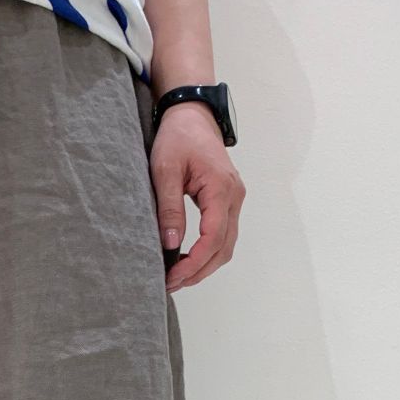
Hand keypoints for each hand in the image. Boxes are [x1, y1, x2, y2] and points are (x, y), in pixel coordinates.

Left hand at [150, 102, 244, 291]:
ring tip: (176, 277)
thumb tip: (171, 245)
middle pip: (223, 249)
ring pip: (225, 245)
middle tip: (170, 284)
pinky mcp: (228, 201)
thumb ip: (169, 208)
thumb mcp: (165, 171)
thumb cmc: (178, 137)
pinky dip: (207, 252)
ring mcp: (234, 199)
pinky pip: (223, 235)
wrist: (192, 115)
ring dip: (203, 265)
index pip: (213, 238)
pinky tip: (187, 260)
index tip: (171, 276)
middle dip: (198, 271)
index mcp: (221, 189)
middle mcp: (234, 197)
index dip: (193, 263)